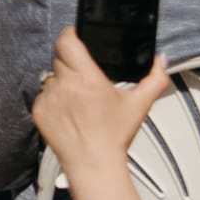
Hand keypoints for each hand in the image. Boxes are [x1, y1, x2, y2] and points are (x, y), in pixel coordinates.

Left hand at [31, 28, 167, 199]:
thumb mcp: (139, 106)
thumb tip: (162, 60)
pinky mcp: (38, 110)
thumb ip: (155, 80)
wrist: (94, 164)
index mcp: (87, 78)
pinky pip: (43, 95)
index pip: (67, 40)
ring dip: (62, 81)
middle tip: (83, 74)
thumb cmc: (114, 136)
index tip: (77, 37)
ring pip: (51, 76)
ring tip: (77, 98)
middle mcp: (65, 85)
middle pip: (60, 57)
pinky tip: (68, 111)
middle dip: (71, 62)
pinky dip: (53, 99)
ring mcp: (49, 97)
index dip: (71, 35)